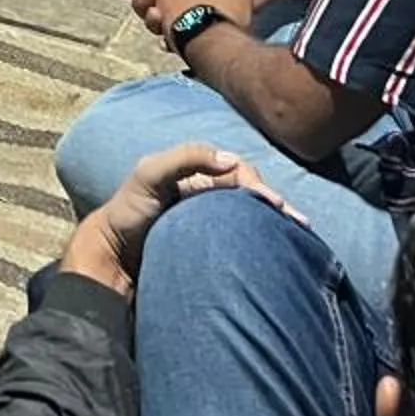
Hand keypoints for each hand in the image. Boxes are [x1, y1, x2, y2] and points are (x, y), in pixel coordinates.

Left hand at [61, 143, 296, 294]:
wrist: (113, 258)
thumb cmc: (129, 211)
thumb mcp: (148, 174)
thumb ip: (185, 157)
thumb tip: (231, 159)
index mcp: (198, 174)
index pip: (239, 174)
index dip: (258, 186)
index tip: (275, 204)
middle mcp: (208, 196)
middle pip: (251, 195)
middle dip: (277, 205)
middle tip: (300, 224)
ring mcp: (211, 223)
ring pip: (251, 219)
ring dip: (276, 225)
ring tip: (300, 238)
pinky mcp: (211, 249)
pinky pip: (242, 242)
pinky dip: (264, 243)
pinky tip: (282, 253)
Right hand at [119, 0, 257, 45]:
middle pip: (143, 1)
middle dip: (139, 2)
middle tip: (147, 1)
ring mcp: (185, 10)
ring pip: (154, 21)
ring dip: (150, 20)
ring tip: (158, 15)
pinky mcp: (198, 27)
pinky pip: (175, 38)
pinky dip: (167, 39)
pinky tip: (169, 34)